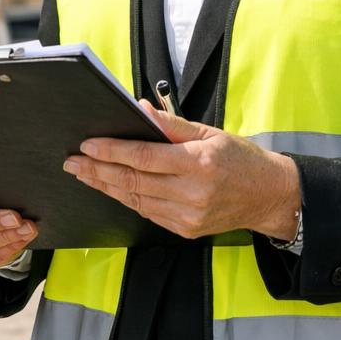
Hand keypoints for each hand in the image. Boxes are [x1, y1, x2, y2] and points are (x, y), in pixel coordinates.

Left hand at [63, 100, 300, 239]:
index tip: (88, 145)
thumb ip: (171, 124)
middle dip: (97, 171)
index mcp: (199, 163)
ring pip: (135, 199)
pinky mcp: (185, 230)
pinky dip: (126, 199)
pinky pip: (147, 212)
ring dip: (105, 186)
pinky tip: (110, 188)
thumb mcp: (210, 132)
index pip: (145, 157)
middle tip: (72, 162)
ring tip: (83, 174)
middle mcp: (192, 193)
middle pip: (133, 181)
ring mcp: (188, 216)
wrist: (268, 196)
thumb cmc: (241, 159)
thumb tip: (138, 109)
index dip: (112, 151)